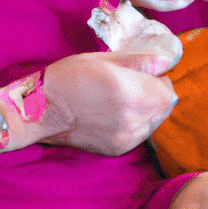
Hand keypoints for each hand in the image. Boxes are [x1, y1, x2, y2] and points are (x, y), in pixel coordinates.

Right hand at [42, 51, 177, 154]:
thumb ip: (137, 61)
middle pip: (163, 109)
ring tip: (121, 102)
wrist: (40, 110)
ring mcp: (125, 136)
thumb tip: (165, 62)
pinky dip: (133, 125)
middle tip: (134, 87)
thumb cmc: (68, 77)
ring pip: (153, 123)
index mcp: (129, 91)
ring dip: (146, 111)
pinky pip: (138, 135)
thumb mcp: (101, 60)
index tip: (146, 75)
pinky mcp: (117, 148)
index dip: (160, 81)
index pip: (168, 92)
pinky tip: (113, 116)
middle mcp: (131, 117)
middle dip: (155, 96)